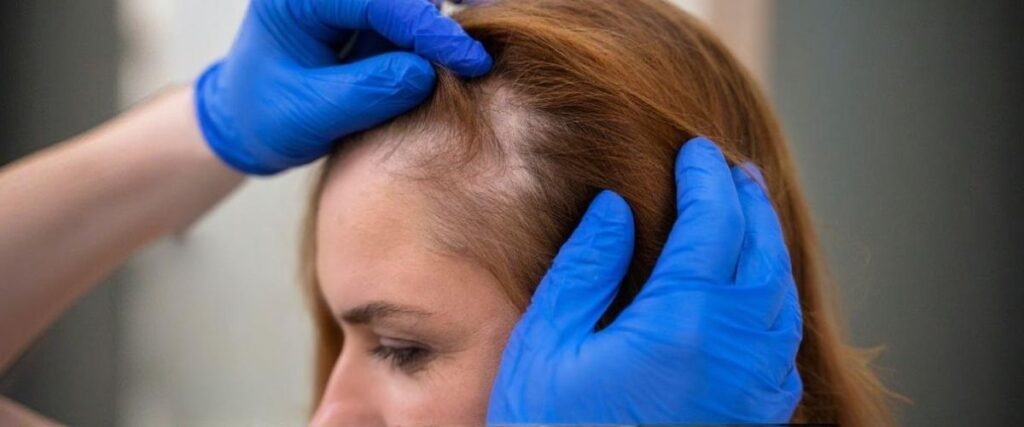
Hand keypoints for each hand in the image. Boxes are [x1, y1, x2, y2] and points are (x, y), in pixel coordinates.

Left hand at [194, 0, 490, 174]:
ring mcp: (350, 1)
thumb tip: (426, 72)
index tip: (470, 62)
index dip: (429, 30)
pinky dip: (438, 30)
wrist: (247, 121)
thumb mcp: (310, 115)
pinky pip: (411, 12)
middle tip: (486, 41)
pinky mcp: (367, 12)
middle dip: (440, 14)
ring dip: (444, 22)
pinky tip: (463, 53)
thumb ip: (367, 92)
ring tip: (476, 54)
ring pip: (412, 0)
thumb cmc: (267, 117)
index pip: (378, 0)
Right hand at [488, 137, 802, 422]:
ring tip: (749, 214)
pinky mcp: (754, 417)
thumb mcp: (549, 345)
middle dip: (749, 203)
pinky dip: (773, 297)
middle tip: (732, 170)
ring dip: (768, 246)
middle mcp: (734, 353)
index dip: (708, 180)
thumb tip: (617, 208)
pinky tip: (753, 289)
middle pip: (762, 253)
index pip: (714, 226)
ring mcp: (752, 389)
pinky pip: (781, 341)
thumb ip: (587, 269)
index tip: (698, 152)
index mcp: (681, 325)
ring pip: (781, 297)